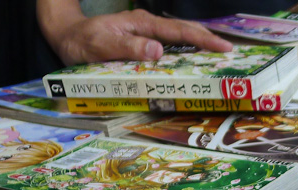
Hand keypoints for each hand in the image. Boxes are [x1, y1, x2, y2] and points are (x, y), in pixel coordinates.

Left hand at [38, 3, 231, 65]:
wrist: (66, 34)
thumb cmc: (82, 42)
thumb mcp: (102, 46)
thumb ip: (129, 48)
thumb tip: (158, 50)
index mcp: (142, 25)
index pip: (179, 32)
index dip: (203, 40)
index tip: (224, 47)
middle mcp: (146, 26)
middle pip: (184, 31)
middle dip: (208, 40)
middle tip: (230, 52)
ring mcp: (145, 32)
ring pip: (178, 36)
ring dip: (199, 44)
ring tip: (218, 54)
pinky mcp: (142, 39)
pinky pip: (169, 43)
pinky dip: (185, 48)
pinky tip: (192, 57)